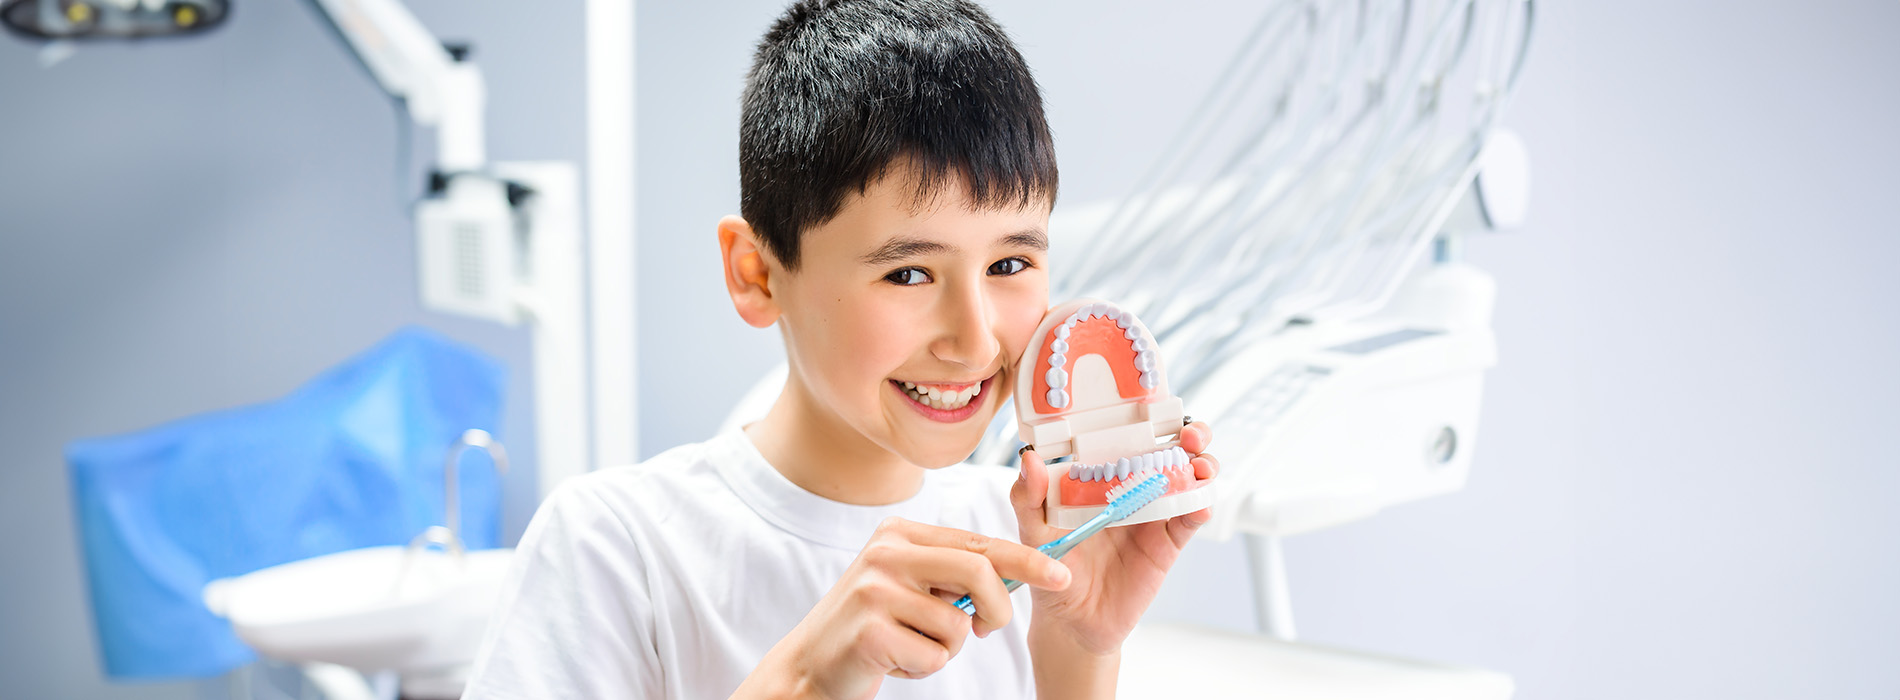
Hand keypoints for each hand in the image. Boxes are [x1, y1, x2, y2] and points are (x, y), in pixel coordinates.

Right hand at [735, 518, 1072, 699]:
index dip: (1026, 560)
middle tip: (988, 631)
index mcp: (900, 535)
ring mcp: (874, 591)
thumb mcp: (910, 586)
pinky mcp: (869, 632)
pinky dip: (923, 669)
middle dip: (998, 609)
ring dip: (946, 649)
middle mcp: (886, 553)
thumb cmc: (873, 627)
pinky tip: (893, 661)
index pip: (978, 543)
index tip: (1062, 575)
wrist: (810, 665)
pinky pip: (934, 657)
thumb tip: (1024, 572)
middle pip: (978, 573)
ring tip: (910, 645)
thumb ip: (954, 573)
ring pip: (958, 625)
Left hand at [1010, 421, 1220, 655]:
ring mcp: (1153, 514)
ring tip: (1200, 465)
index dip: (1146, 418)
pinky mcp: (1167, 543)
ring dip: (1202, 465)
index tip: (1155, 407)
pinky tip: (1199, 503)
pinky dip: (1202, 506)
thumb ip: (1028, 499)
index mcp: (1100, 478)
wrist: (1073, 623)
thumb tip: (1029, 458)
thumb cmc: (1051, 571)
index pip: (1128, 437)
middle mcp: (1131, 490)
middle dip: (1188, 435)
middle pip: (1170, 451)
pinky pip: (1191, 519)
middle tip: (1188, 435)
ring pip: (1189, 479)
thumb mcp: (1033, 533)